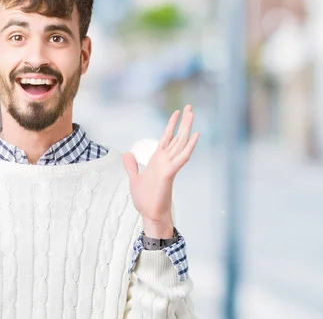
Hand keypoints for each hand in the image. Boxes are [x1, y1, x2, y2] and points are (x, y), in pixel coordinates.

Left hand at [123, 105, 199, 238]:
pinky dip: (189, 146)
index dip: (171, 125)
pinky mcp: (170, 173)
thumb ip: (132, 166)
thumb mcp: (134, 179)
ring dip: (187, 128)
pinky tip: (195, 135)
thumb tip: (128, 154)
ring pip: (181, 143)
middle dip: (183, 122)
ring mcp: (169, 166)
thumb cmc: (145, 200)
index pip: (167, 138)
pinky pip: (182, 157)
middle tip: (190, 107)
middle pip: (177, 137)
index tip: (177, 113)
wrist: (150, 215)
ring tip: (193, 114)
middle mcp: (166, 160)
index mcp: (158, 160)